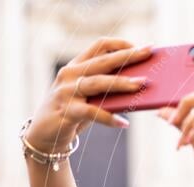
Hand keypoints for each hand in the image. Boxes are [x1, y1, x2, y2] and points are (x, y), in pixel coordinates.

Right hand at [25, 38, 150, 151]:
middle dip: (128, 57)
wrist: (45, 134)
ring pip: (98, 83)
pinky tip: (124, 124)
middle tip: (148, 53)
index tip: (142, 47)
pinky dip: (109, 118)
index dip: (122, 44)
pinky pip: (92, 112)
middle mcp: (70, 74)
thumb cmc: (74, 113)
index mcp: (77, 66)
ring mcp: (67, 91)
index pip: (100, 46)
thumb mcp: (90, 96)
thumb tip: (140, 85)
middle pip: (103, 61)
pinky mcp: (66, 111)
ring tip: (141, 84)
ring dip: (121, 83)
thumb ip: (108, 88)